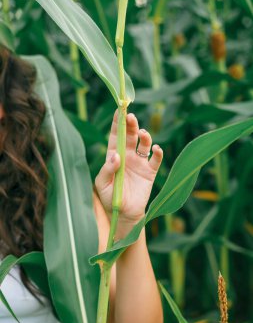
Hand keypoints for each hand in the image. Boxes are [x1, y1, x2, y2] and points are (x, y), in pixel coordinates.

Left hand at [95, 109, 162, 226]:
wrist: (123, 214)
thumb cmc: (109, 197)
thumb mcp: (102, 184)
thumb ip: (108, 169)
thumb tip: (116, 155)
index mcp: (114, 155)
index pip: (116, 135)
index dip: (118, 122)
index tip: (119, 109)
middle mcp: (128, 155)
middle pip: (130, 135)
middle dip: (131, 124)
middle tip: (131, 117)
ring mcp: (139, 162)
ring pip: (144, 144)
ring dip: (145, 136)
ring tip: (143, 134)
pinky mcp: (150, 172)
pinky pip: (155, 159)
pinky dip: (157, 152)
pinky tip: (155, 149)